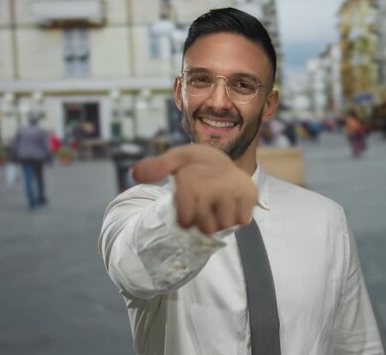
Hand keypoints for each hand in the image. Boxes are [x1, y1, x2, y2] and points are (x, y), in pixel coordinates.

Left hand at [133, 144, 256, 234]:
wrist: (220, 158)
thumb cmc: (193, 165)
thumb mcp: (173, 162)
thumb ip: (154, 168)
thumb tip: (135, 174)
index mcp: (190, 181)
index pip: (187, 223)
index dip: (186, 217)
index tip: (189, 200)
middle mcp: (214, 185)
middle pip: (207, 228)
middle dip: (204, 219)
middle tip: (204, 202)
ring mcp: (234, 189)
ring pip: (225, 225)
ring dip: (221, 219)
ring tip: (217, 201)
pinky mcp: (250, 193)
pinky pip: (242, 220)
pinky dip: (237, 215)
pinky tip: (230, 201)